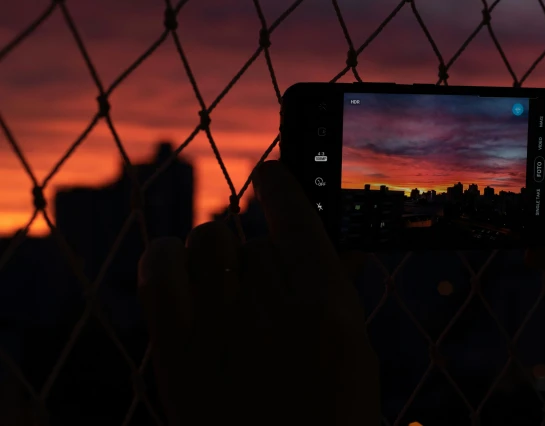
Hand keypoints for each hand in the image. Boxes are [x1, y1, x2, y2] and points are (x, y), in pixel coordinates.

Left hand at [137, 160, 378, 424]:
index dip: (279, 185)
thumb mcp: (352, 348)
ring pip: (211, 240)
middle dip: (260, 254)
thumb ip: (335, 286)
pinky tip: (178, 269)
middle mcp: (272, 305)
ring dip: (220, 253)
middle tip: (263, 287)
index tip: (270, 175)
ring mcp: (220, 324)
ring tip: (226, 282)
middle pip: (255, 237)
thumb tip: (327, 236)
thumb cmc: (329, 415)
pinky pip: (160, 268)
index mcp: (325, 304)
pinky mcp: (176, 348)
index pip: (294, 213)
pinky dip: (166, 259)